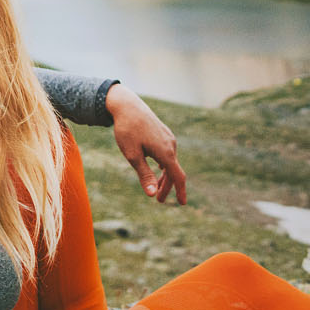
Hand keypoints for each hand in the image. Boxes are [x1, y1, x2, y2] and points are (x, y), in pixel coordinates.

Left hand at [106, 83, 186, 204]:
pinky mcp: (163, 134)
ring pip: (170, 162)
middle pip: (173, 171)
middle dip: (167, 187)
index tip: (182, 204)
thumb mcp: (132, 155)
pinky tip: (158, 168)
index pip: (178, 176)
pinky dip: (163, 165)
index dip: (180, 191)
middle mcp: (171, 145)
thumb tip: (151, 194)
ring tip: (156, 187)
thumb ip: (144, 175)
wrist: (127, 105)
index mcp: (165, 152)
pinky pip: (167, 153)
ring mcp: (168, 138)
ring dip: (164, 176)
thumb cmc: (127, 130)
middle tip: (158, 200)